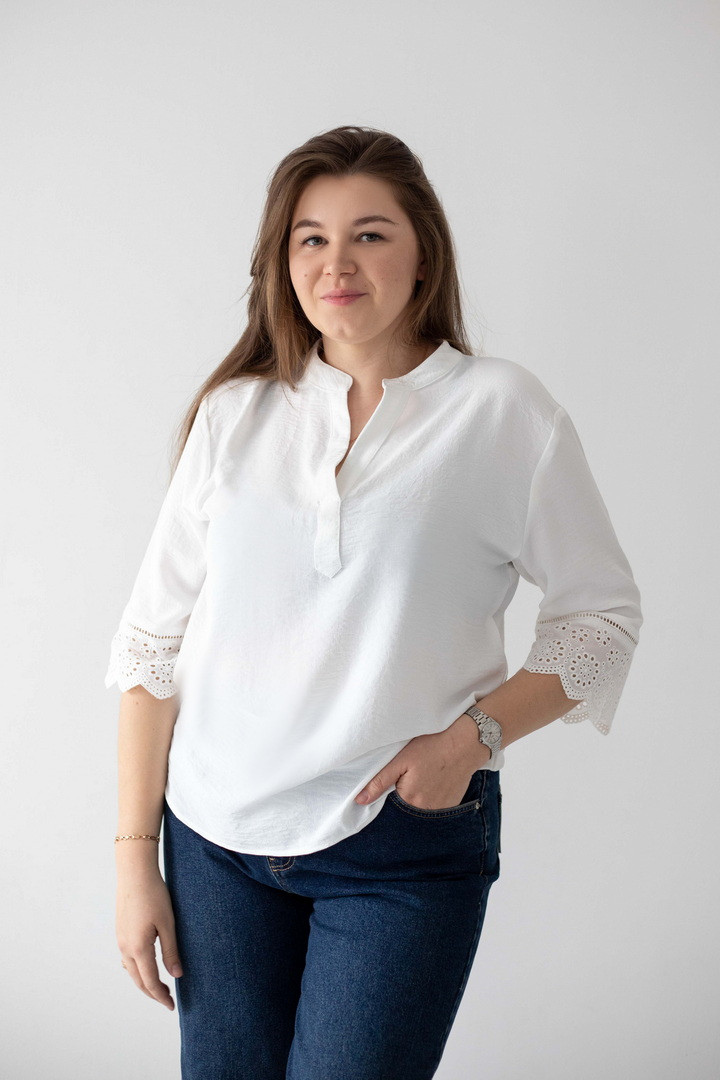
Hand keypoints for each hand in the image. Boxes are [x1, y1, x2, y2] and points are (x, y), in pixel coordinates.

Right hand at [116, 864, 182, 1010]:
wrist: (134, 873)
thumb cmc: (154, 895)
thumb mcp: (168, 923)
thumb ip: (171, 951)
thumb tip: (176, 975)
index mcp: (139, 948)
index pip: (149, 982)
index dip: (161, 996)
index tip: (172, 1005)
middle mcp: (126, 948)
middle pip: (138, 980)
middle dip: (153, 992)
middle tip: (168, 1000)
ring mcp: (120, 940)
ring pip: (131, 970)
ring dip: (144, 981)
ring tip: (159, 986)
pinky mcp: (120, 932)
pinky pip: (127, 959)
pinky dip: (137, 969)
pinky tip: (145, 966)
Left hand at [354, 714, 490, 808]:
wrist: (466, 742)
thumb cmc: (432, 746)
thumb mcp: (401, 760)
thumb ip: (379, 782)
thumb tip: (359, 801)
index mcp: (409, 800)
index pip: (389, 805)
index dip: (390, 791)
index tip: (398, 777)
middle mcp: (426, 810)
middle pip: (406, 807)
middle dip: (405, 793)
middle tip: (414, 772)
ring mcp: (442, 809)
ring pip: (422, 807)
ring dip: (420, 796)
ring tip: (426, 774)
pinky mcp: (453, 804)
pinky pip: (437, 805)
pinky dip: (433, 795)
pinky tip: (436, 779)